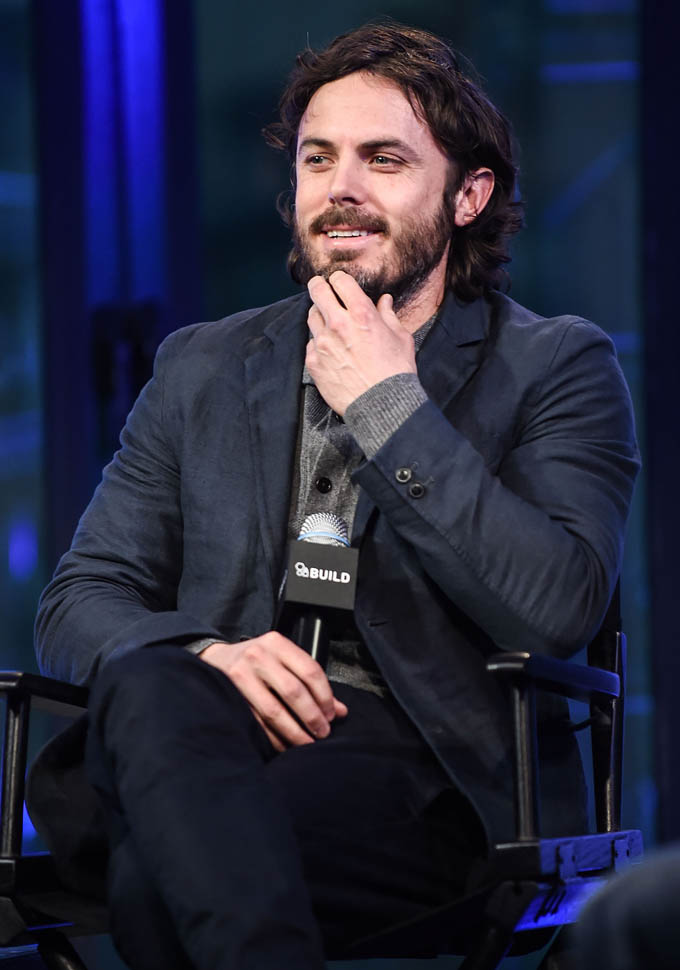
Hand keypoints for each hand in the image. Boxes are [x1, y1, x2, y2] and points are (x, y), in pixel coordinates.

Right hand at [199, 633, 347, 751]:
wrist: (216, 659)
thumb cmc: (256, 661)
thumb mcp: (283, 660)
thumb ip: (311, 682)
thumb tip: (340, 711)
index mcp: (277, 644)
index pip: (310, 671)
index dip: (325, 697)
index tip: (332, 715)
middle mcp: (259, 656)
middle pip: (294, 692)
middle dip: (312, 717)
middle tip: (322, 733)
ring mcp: (242, 675)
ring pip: (274, 711)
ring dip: (295, 732)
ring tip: (307, 743)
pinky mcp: (230, 695)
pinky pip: (257, 722)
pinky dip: (274, 738)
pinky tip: (285, 744)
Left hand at [306, 271, 416, 415]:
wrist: (382, 404)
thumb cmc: (395, 372)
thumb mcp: (400, 338)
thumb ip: (388, 315)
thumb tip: (385, 301)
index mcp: (362, 314)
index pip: (340, 281)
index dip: (339, 279)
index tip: (339, 283)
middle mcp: (338, 324)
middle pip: (317, 291)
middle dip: (319, 286)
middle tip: (321, 288)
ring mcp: (323, 343)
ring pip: (312, 317)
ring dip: (319, 315)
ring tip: (330, 323)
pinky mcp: (314, 362)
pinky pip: (311, 343)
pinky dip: (318, 342)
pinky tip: (330, 349)